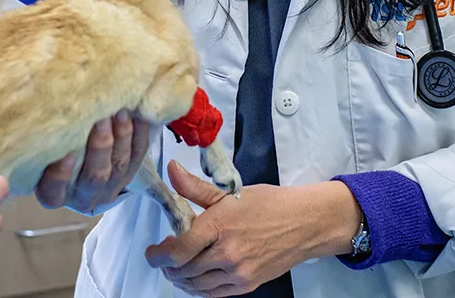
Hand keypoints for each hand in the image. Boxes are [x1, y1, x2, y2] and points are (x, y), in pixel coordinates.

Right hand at [35, 111, 149, 212]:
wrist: (85, 156)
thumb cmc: (58, 145)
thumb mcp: (47, 145)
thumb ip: (47, 133)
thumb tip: (31, 100)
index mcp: (55, 193)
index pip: (53, 191)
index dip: (59, 176)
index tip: (67, 154)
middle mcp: (83, 195)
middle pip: (95, 177)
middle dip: (100, 146)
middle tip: (101, 118)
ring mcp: (110, 187)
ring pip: (119, 165)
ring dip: (122, 137)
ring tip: (121, 111)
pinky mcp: (130, 174)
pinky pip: (138, 155)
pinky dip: (139, 133)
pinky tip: (137, 113)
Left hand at [145, 161, 359, 296]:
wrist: (303, 223)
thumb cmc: (267, 203)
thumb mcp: (229, 192)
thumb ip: (194, 187)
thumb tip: (171, 170)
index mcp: (220, 226)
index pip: (179, 250)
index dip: (159, 255)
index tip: (151, 252)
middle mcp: (227, 254)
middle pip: (184, 271)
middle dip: (168, 266)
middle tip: (163, 256)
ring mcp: (238, 274)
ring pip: (197, 287)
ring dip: (181, 280)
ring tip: (176, 268)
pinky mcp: (247, 286)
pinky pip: (214, 295)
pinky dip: (199, 289)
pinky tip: (195, 279)